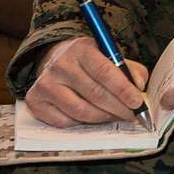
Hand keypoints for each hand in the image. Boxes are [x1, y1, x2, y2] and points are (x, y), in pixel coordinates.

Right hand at [24, 36, 148, 126]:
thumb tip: (138, 85)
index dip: (123, 89)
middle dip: (118, 108)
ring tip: (114, 116)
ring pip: (80, 111)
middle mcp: (60, 65)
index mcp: (81, 49)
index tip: (137, 102)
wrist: (53, 59)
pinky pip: (63, 122)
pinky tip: (90, 117)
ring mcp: (45, 84)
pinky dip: (81, 123)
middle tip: (131, 115)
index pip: (104, 72)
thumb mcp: (109, 55)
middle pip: (94, 94)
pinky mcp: (35, 101)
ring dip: (102, 118)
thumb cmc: (88, 60)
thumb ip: (129, 68)